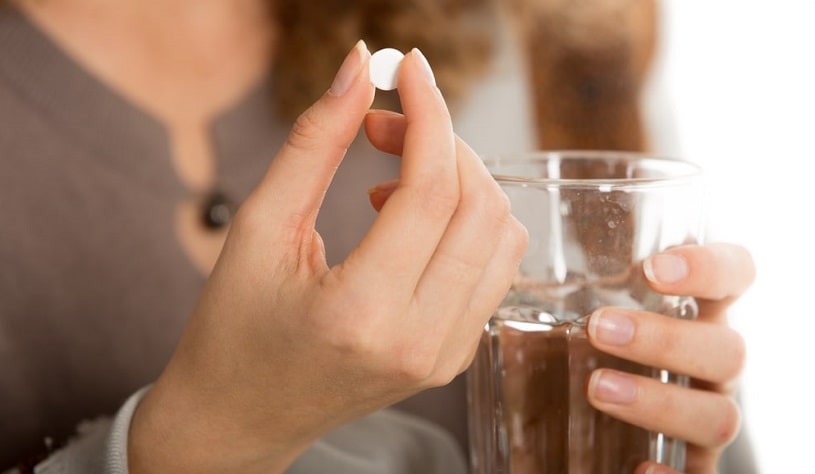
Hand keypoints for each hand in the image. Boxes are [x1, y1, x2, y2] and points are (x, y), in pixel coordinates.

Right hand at [127, 42, 526, 472]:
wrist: (241, 416)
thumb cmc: (233, 328)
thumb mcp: (259, 229)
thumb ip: (313, 144)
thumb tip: (357, 70)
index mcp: (361, 313)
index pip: (430, 191)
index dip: (428, 115)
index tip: (408, 69)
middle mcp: (418, 341)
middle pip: (480, 208)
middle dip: (443, 142)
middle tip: (384, 123)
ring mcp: (444, 356)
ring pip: (500, 236)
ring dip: (458, 182)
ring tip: (389, 176)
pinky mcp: (452, 357)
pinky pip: (491, 268)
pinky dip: (462, 224)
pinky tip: (406, 219)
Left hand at [585, 243, 754, 473]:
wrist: (575, 422)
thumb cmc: (581, 346)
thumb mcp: (575, 308)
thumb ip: (563, 280)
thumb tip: (503, 246)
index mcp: (692, 311)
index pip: (734, 275)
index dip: (710, 267)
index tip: (654, 269)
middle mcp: (709, 364)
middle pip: (727, 349)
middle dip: (665, 338)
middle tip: (599, 328)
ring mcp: (704, 416)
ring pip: (719, 415)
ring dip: (660, 402)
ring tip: (597, 389)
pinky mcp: (690, 466)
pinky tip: (636, 469)